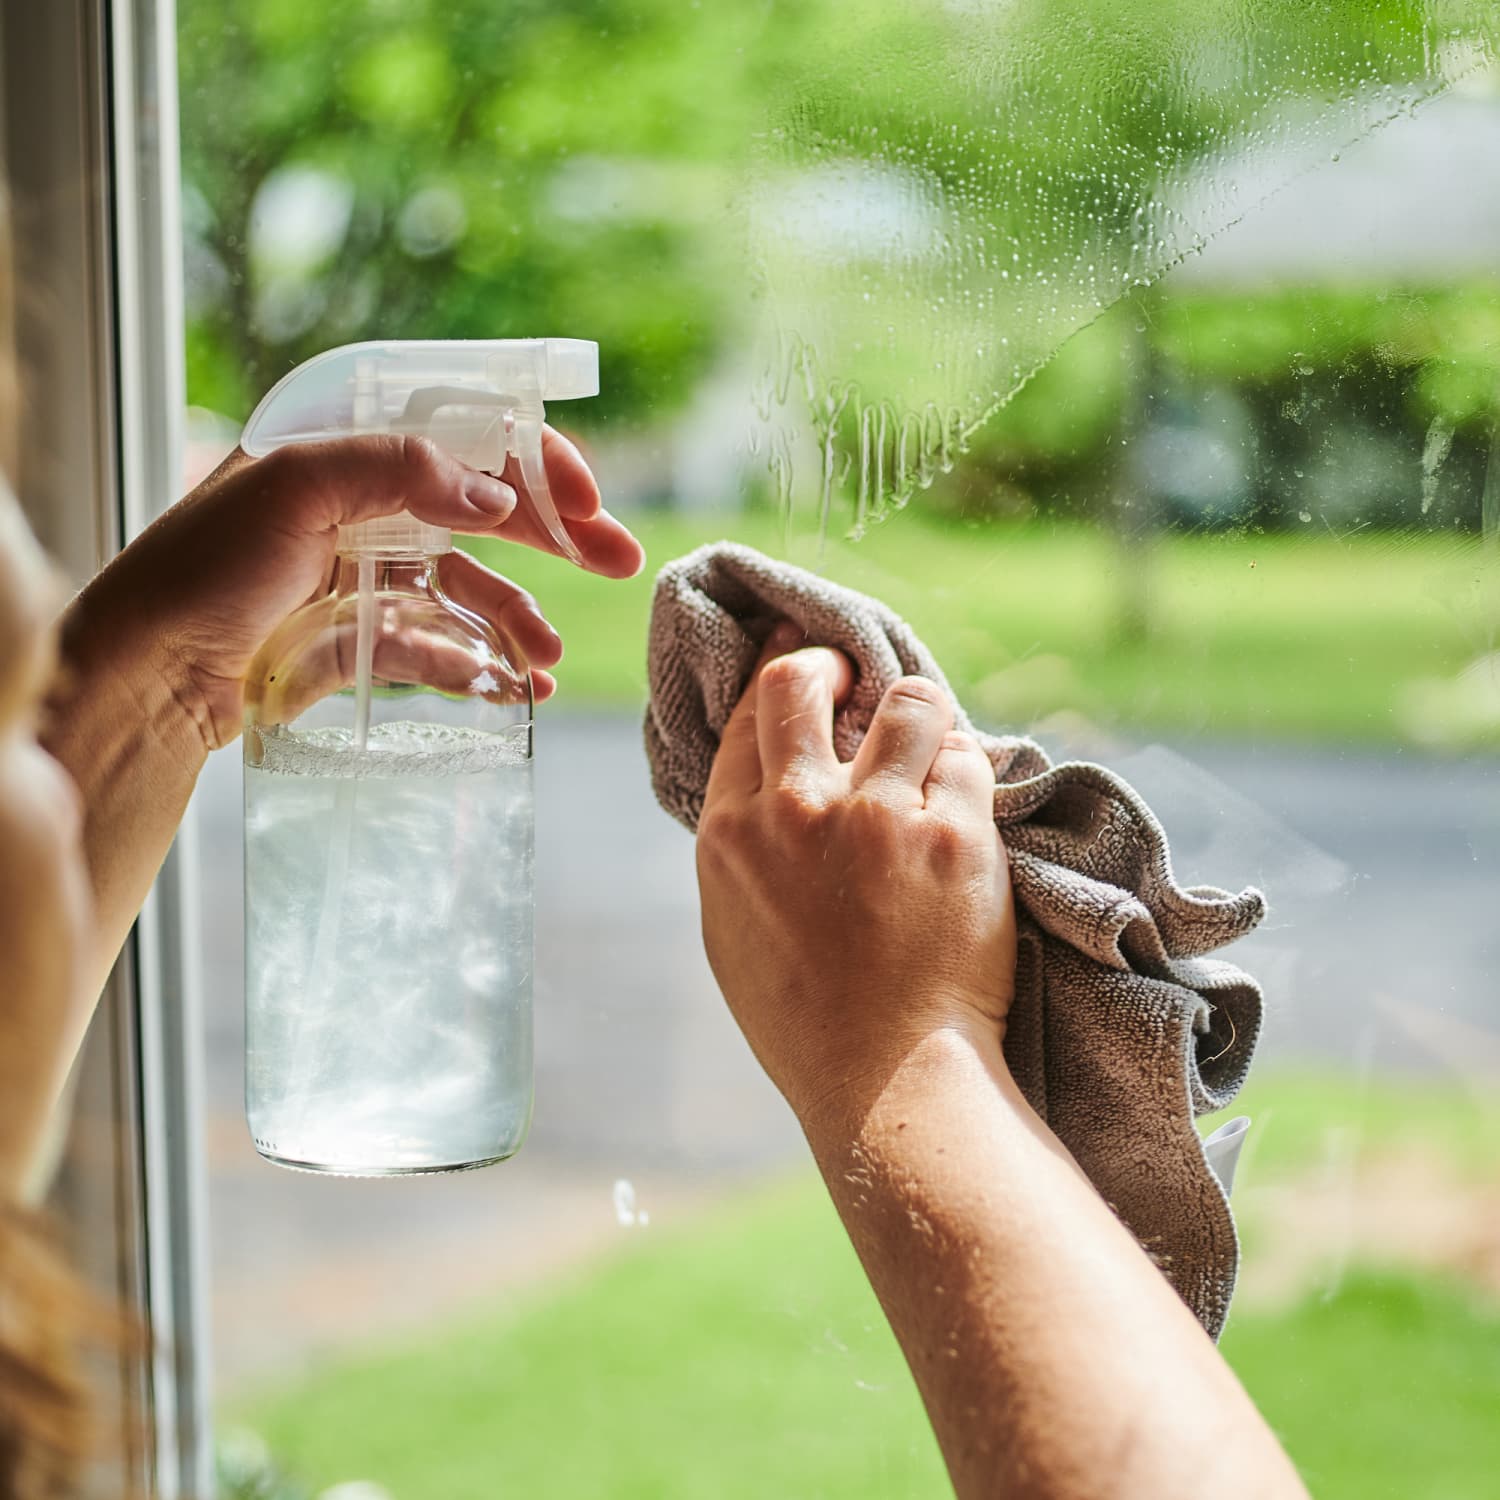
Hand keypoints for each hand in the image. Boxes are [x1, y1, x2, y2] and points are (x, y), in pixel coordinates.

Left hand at [66, 428, 642, 754]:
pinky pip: (443, 645)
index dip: (531, 458)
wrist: (147, 677)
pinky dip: (483, 664)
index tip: (585, 495)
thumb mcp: (291, 488)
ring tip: (549, 658)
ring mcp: (366, 574)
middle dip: (556, 535)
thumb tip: (495, 495)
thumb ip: (397, 470)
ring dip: (521, 616)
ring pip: (471, 587)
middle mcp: (363, 505)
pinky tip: (518, 688)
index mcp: (346, 449)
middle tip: (621, 558)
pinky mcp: (363, 639)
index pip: (461, 435)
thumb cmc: (201, 568)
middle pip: (483, 509)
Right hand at [695, 624, 1017, 1130]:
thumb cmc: (808, 1020)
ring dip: (921, 718)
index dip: (781, 674)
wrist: (887, 1081)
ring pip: (908, 703)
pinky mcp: (954, 837)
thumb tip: (769, 786)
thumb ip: (745, 847)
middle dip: (834, 665)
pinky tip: (963, 807)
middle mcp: (796, 813)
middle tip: (858, 682)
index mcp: (732, 834)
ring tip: (929, 750)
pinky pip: (968, 758)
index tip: (805, 658)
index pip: (752, 715)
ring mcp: (876, 820)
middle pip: (805, 681)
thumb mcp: (735, 929)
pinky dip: (968, 773)